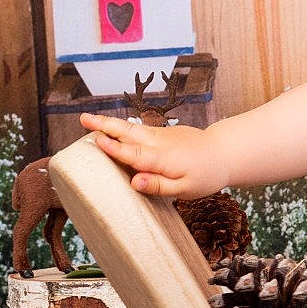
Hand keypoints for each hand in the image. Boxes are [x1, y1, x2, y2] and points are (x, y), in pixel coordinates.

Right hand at [77, 112, 224, 197]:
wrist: (223, 153)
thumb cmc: (205, 175)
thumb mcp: (185, 189)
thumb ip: (159, 185)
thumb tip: (135, 181)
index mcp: (163, 158)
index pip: (134, 153)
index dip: (115, 148)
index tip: (97, 140)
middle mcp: (158, 142)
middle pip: (128, 132)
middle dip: (105, 125)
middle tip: (82, 118)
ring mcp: (160, 134)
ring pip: (131, 127)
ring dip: (110, 123)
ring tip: (88, 119)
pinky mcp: (162, 133)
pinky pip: (139, 129)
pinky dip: (122, 127)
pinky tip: (109, 128)